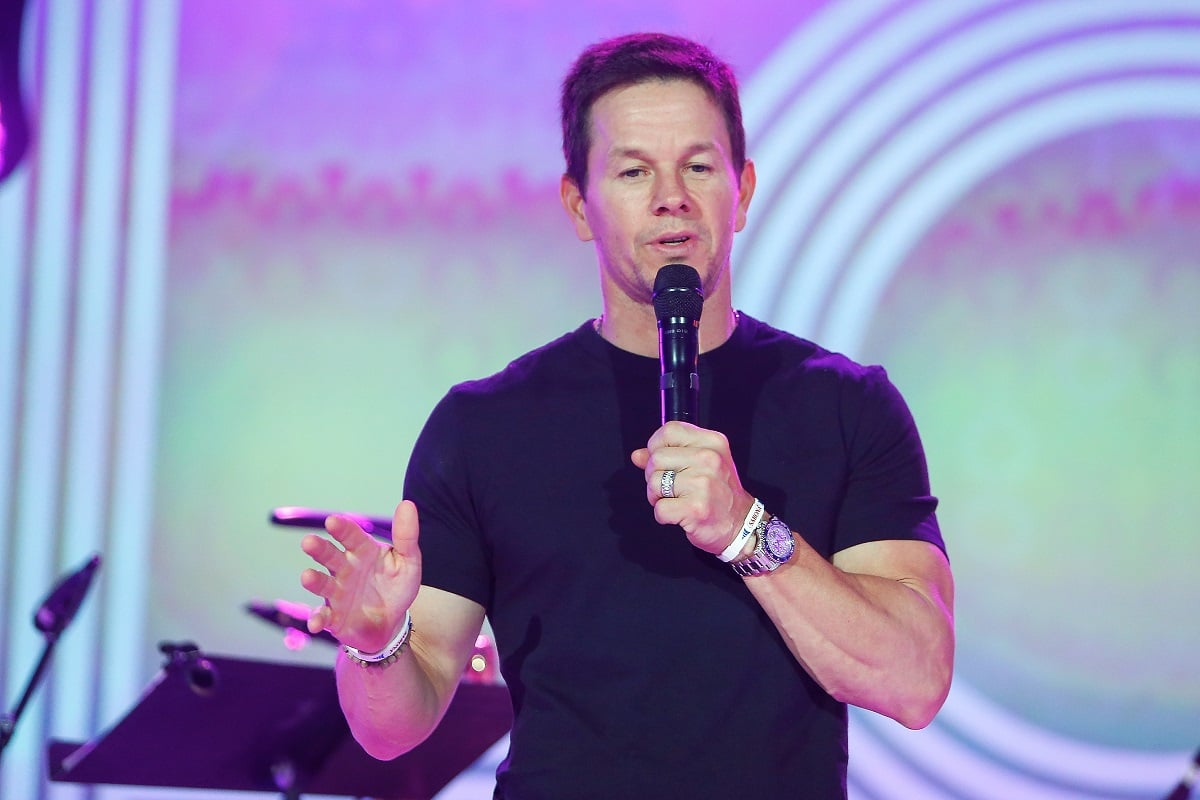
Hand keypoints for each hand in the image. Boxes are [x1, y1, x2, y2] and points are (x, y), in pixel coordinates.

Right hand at [299, 500, 421, 652]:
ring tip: (307, 576)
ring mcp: (337, 592)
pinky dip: (317, 619)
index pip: (351, 536)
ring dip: (313, 580)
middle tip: (309, 542)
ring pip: (322, 583)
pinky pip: (322, 616)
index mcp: (362, 552)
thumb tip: (407, 504)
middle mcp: (344, 569)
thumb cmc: (397, 587)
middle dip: (319, 549)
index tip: (333, 521)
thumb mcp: (408, 562)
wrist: (392, 623)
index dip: (342, 528)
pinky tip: (315, 623)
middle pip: (329, 555)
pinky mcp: (333, 616)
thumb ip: (407, 535)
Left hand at [630, 421, 754, 554]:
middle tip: (671, 488)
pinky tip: (679, 515)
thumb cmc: (720, 493)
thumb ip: (669, 455)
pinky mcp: (696, 508)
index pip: (669, 430)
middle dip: (654, 476)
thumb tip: (637, 455)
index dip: (656, 446)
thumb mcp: (702, 464)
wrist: (741, 525)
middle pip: (656, 459)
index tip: (662, 461)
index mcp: (712, 442)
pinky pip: (660, 508)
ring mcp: (703, 484)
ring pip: (654, 483)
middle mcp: (709, 459)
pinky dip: (663, 516)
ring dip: (657, 497)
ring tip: (676, 501)